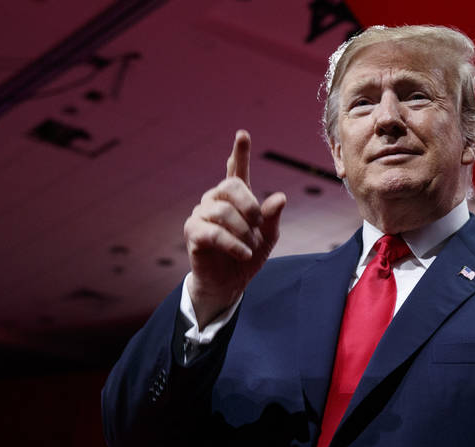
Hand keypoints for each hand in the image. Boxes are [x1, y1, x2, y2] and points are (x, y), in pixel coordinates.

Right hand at [183, 129, 285, 326]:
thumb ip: (272, 217)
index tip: (243, 134)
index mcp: (234, 199)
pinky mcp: (193, 233)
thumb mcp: (267, 237)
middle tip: (258, 225)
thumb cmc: (247, 256)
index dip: (240, 153)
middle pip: (230, 187)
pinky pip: (214, 232)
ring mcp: (201, 215)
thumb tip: (281, 197)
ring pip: (223, 211)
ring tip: (249, 248)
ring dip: (243, 232)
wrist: (230, 284)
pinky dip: (233, 244)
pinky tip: (242, 254)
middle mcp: (215, 201)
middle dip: (250, 206)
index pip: (236, 171)